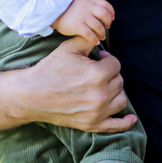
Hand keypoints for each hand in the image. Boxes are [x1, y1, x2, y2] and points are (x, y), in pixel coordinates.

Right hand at [20, 38, 136, 132]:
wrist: (31, 95)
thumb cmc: (49, 70)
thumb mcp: (69, 48)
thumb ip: (89, 40)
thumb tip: (101, 37)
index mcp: (97, 74)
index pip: (115, 64)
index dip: (107, 59)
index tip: (98, 59)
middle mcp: (101, 94)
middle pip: (119, 80)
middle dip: (110, 74)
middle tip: (96, 72)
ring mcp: (97, 112)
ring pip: (121, 99)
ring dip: (115, 91)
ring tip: (104, 86)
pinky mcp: (92, 124)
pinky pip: (116, 125)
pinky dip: (126, 122)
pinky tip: (130, 118)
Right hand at [52, 0, 114, 42]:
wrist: (54, 13)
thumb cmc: (69, 11)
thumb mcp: (81, 5)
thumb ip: (91, 8)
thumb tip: (104, 17)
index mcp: (89, 2)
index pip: (105, 4)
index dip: (111, 12)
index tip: (112, 18)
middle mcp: (87, 8)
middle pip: (104, 14)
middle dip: (108, 22)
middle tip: (107, 28)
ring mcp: (82, 17)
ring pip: (98, 26)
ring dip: (102, 33)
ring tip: (101, 37)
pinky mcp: (77, 25)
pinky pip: (89, 34)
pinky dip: (94, 39)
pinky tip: (95, 42)